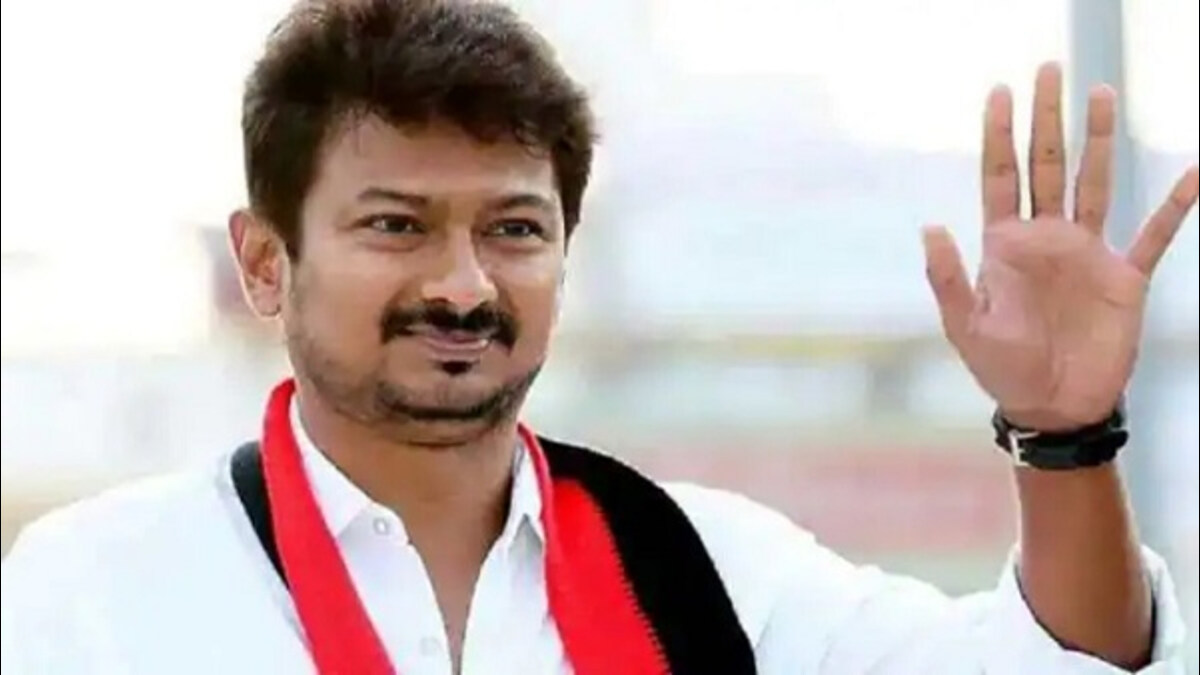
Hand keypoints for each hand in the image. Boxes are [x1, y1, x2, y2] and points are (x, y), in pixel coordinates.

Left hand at [922, 62, 1198, 431]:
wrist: (1052, 408)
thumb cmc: (1001, 370)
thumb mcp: (964, 326)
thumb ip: (948, 277)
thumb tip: (930, 225)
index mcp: (1005, 245)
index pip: (1000, 177)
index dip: (999, 135)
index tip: (1000, 92)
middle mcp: (1047, 238)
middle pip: (1047, 164)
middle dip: (1047, 118)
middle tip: (1051, 69)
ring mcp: (1087, 253)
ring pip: (1096, 182)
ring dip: (1098, 139)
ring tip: (1102, 92)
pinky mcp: (1125, 278)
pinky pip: (1154, 234)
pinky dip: (1175, 205)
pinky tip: (1193, 173)